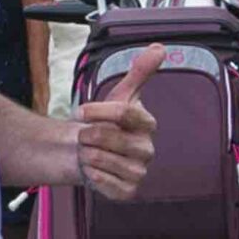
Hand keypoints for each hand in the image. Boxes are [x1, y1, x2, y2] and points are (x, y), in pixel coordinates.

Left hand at [70, 42, 165, 198]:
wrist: (90, 151)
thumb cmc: (106, 122)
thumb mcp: (120, 94)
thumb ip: (139, 72)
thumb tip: (159, 48)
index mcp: (147, 124)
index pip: (124, 113)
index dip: (97, 111)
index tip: (79, 112)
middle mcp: (147, 149)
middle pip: (107, 137)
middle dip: (87, 135)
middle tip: (85, 136)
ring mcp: (139, 171)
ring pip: (102, 160)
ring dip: (86, 155)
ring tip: (90, 152)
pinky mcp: (128, 191)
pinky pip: (105, 183)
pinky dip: (92, 175)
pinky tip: (92, 169)